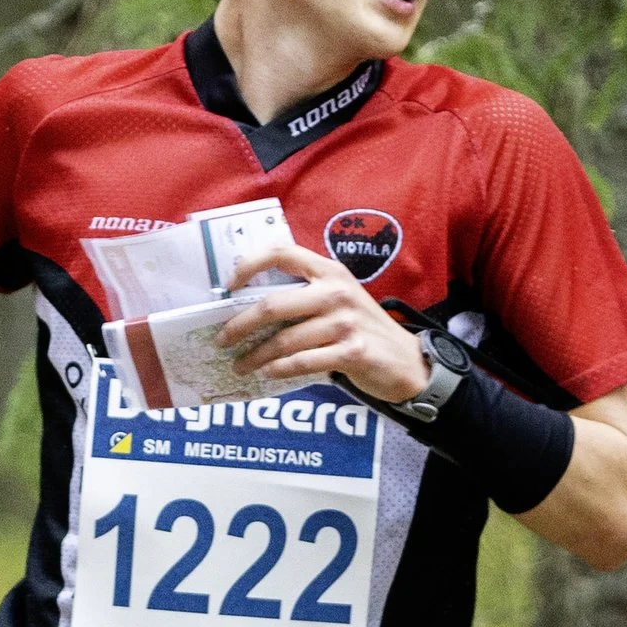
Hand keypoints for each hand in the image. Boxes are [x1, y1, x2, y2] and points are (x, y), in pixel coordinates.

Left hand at [213, 240, 428, 401]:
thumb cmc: (360, 328)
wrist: (404, 359)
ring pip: (284, 340)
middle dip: (240, 325)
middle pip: (273, 305)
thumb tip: (249, 305)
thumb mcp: (338, 299)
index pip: (282, 253)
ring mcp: (346, 322)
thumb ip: (305, 294)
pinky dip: (280, 370)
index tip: (228, 286)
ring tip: (240, 366)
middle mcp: (336, 292)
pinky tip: (267, 374)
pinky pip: (303, 361)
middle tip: (222, 340)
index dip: (249, 265)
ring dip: (255, 356)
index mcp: (329, 271)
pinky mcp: (352, 352)